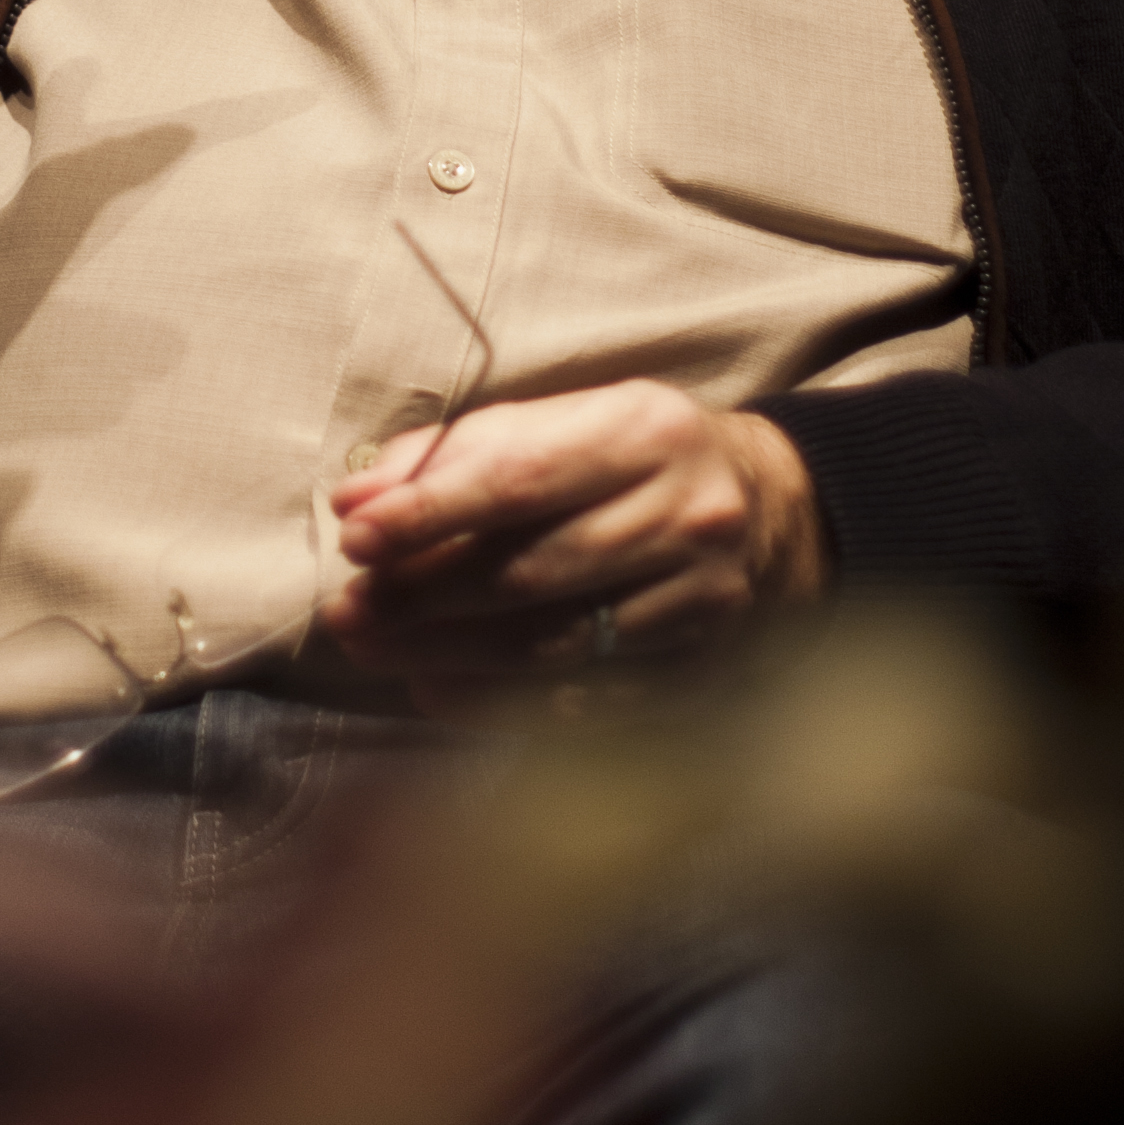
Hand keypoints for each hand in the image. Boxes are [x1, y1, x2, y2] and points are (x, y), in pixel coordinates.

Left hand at [318, 382, 823, 690]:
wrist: (776, 515)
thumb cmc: (635, 461)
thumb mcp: (562, 423)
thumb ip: (456, 451)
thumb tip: (355, 499)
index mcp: (647, 433)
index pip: (522, 477)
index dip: (431, 512)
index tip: (355, 537)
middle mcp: (687, 515)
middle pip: (534, 570)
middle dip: (425, 595)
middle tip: (347, 611)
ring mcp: (702, 603)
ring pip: (556, 644)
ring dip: (448, 653)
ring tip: (375, 648)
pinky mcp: (702, 671)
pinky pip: (586, 702)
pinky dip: (501, 702)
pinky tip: (438, 687)